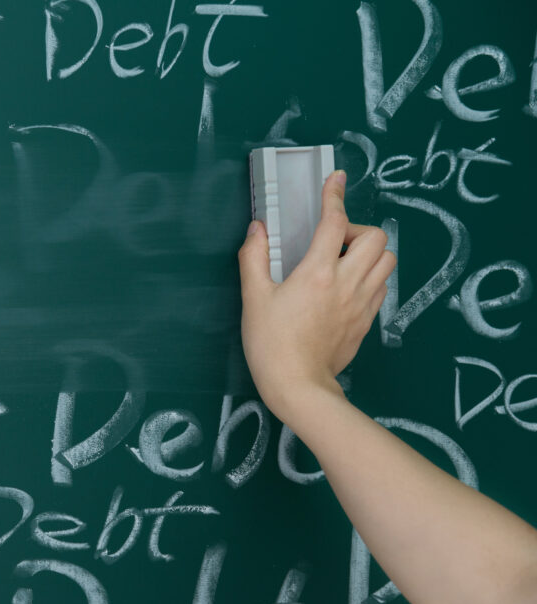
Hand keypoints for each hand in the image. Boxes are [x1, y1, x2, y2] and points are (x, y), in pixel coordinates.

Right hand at [237, 170, 395, 417]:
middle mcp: (347, 283)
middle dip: (357, 229)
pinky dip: (371, 275)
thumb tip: (258, 229)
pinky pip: (381, 286)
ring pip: (388, 260)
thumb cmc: (271, 343)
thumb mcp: (253, 297)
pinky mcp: (367, 321)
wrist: (298, 386)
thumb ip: (254, 257)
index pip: (334, 222)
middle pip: (377, 237)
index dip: (334, 195)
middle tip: (333, 240)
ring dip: (370, 252)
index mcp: (318, 272)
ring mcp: (362, 303)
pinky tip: (348, 285)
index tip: (335, 180)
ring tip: (344, 260)